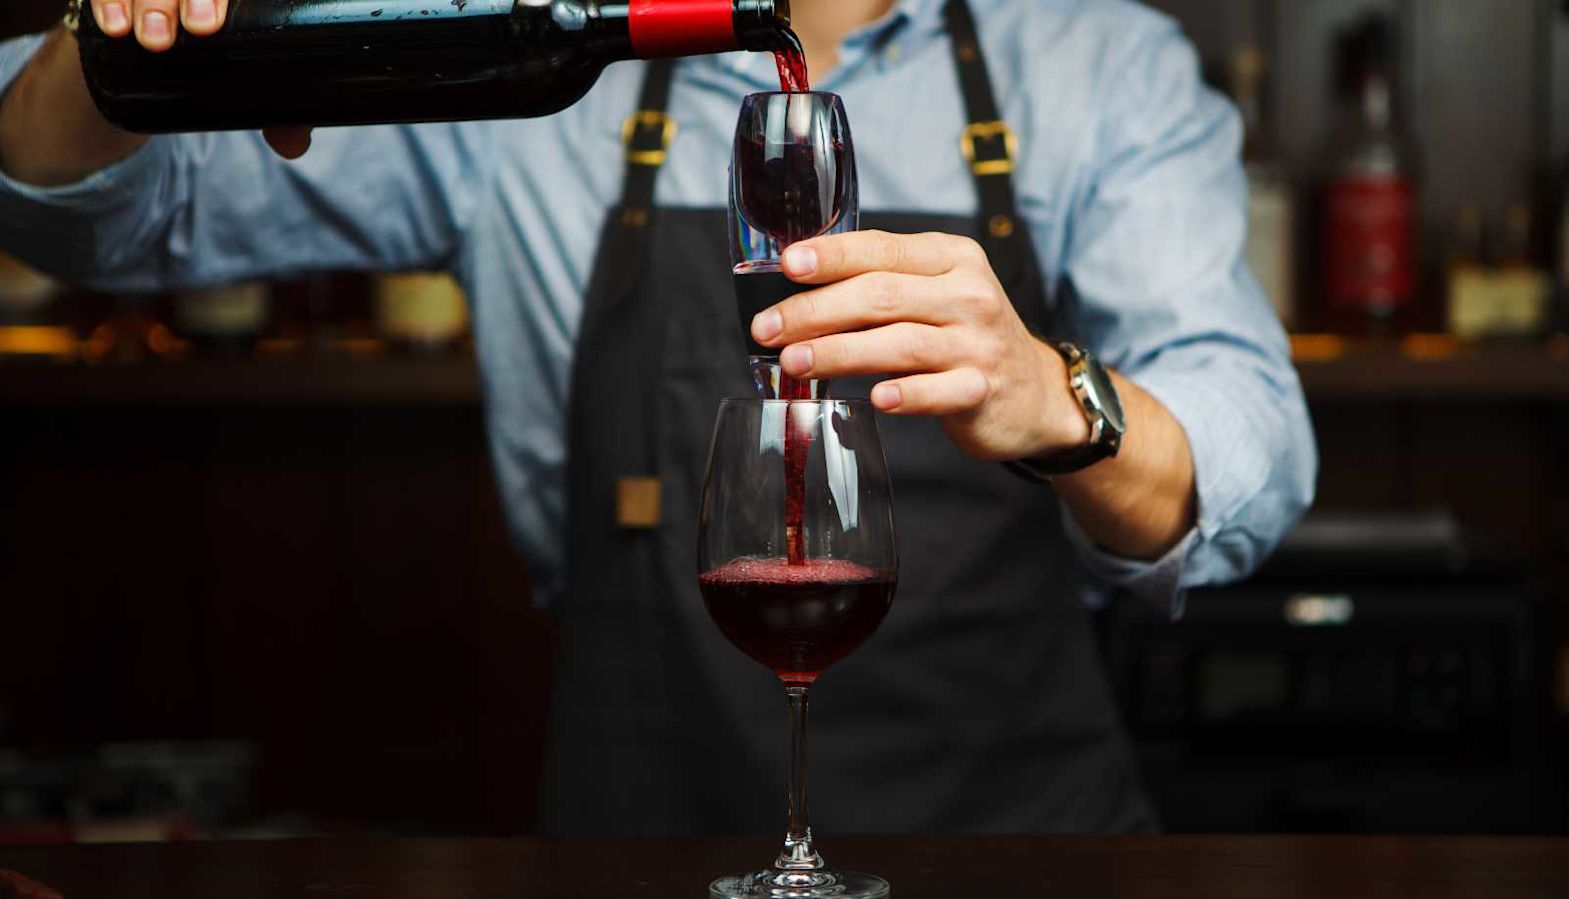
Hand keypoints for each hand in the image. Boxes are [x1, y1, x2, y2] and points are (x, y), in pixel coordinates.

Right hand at [84, 0, 311, 157]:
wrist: (170, 53)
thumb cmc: (224, 61)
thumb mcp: (255, 80)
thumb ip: (283, 110)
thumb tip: (293, 146)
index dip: (220, 0)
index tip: (208, 27)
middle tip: (185, 33)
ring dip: (145, 2)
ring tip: (138, 35)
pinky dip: (106, 1)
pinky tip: (111, 26)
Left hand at [750, 230, 1090, 461]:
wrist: (1034, 391)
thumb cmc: (964, 335)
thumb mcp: (935, 292)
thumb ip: (881, 283)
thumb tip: (796, 288)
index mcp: (951, 258)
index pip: (882, 249)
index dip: (832, 256)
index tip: (788, 265)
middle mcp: (968, 294)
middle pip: (880, 296)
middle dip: (815, 311)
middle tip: (767, 328)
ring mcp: (978, 344)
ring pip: (899, 343)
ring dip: (840, 353)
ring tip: (795, 362)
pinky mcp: (982, 390)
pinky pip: (939, 392)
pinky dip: (906, 394)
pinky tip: (875, 399)